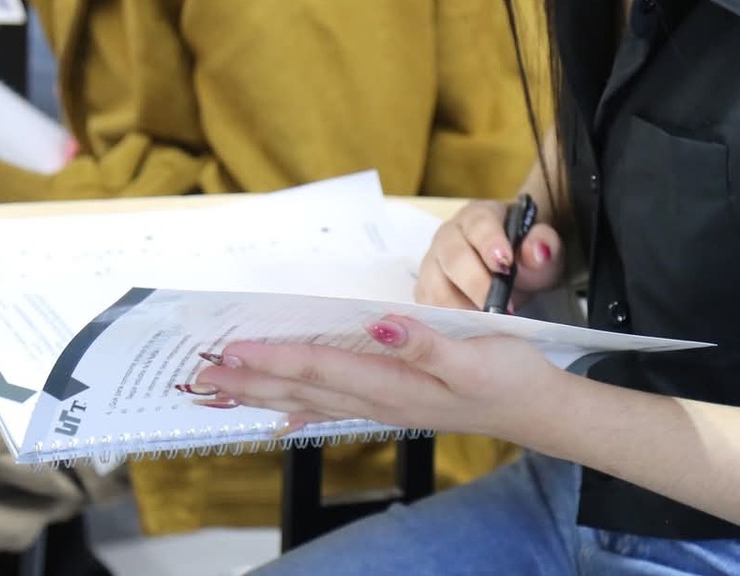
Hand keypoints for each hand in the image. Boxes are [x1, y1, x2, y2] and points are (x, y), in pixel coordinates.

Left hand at [188, 314, 571, 447]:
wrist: (538, 407)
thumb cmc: (510, 374)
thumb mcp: (474, 353)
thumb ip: (424, 341)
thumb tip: (381, 324)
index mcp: (395, 383)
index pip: (322, 367)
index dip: (275, 357)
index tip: (233, 349)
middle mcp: (382, 399)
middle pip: (303, 389)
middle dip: (251, 380)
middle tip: (202, 374)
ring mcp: (386, 405)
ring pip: (310, 399)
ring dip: (265, 392)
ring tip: (224, 390)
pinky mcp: (395, 403)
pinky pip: (333, 407)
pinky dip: (300, 408)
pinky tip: (281, 416)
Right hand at [415, 200, 564, 310]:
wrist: (511, 275)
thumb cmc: (524, 258)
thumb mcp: (542, 249)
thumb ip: (543, 245)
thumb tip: (538, 252)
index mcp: (478, 217)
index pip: (479, 225)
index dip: (490, 243)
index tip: (505, 264)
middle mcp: (448, 236)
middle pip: (453, 257)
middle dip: (477, 284)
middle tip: (500, 308)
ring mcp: (432, 263)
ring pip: (436, 285)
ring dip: (461, 308)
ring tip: (487, 324)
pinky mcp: (425, 290)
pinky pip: (428, 307)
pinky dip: (445, 322)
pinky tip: (468, 332)